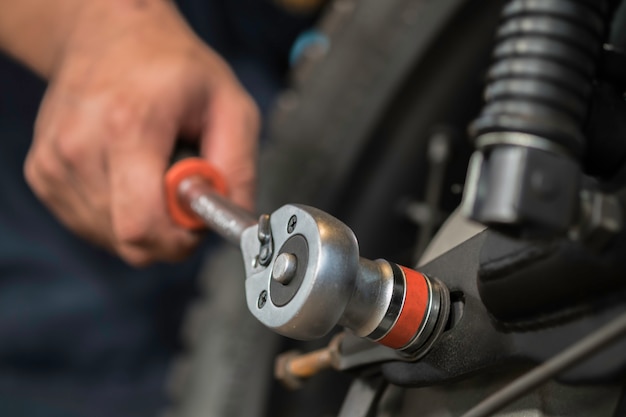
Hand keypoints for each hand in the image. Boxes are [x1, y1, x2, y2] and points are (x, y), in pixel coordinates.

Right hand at [24, 0, 259, 265]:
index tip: (197, 216)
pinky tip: (127, 174)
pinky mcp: (41, 173)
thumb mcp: (231, 105)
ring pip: (110, 238)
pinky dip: (117, 212)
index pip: (142, 227)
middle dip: (167, 231)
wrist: (110, 37)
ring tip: (152, 170)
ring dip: (142, 219)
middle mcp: (79, 146)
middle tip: (181, 189)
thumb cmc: (173, 69)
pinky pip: (90, 225)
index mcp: (128, 125)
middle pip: (128, 240)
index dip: (179, 240)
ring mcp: (53, 162)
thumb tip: (236, 222)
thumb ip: (238, 168)